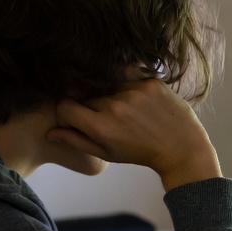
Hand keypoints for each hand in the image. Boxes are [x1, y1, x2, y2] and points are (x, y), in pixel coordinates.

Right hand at [47, 80, 221, 189]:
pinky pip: (128, 77)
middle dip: (92, 105)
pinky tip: (141, 102)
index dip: (68, 112)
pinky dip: (130, 87)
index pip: (65, 106)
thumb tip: (50, 132)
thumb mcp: (107, 153)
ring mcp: (134, 92)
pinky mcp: (150, 82)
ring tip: (129, 111)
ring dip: (112, 94)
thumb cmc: (140, 152)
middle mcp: (115, 107)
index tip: (76, 117)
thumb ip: (77, 141)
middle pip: (87, 95)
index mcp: (102, 127)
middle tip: (110, 118)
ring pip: (107, 85)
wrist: (181, 147)